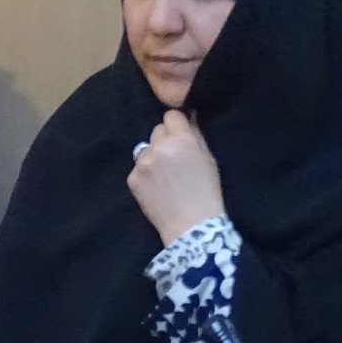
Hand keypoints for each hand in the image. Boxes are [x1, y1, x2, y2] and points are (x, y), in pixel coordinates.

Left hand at [126, 110, 225, 246]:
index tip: (180, 134)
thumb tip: (188, 118)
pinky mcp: (132, 178)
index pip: (171, 116)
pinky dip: (145, 174)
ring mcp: (142, 163)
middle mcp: (159, 147)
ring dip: (153, 156)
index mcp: (182, 140)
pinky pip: (137, 167)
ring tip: (164, 175)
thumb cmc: (207, 193)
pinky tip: (157, 187)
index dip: (177, 125)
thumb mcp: (209, 160)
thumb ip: (196, 136)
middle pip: (157, 130)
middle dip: (165, 140)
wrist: (191, 226)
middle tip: (175, 158)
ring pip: (145, 148)